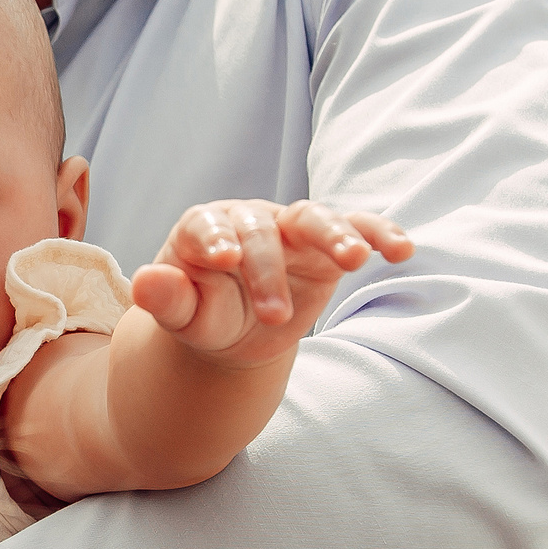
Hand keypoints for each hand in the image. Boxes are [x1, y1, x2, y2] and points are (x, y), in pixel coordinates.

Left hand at [132, 201, 411, 369]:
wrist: (237, 330)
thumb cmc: (204, 316)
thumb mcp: (184, 317)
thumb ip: (167, 300)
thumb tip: (145, 282)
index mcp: (204, 229)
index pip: (207, 225)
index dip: (215, 238)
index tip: (224, 261)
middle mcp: (249, 219)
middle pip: (261, 229)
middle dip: (268, 270)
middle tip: (271, 316)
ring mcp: (291, 228)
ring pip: (314, 218)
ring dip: (336, 235)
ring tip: (357, 258)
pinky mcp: (327, 244)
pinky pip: (357, 229)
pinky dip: (379, 233)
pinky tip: (402, 249)